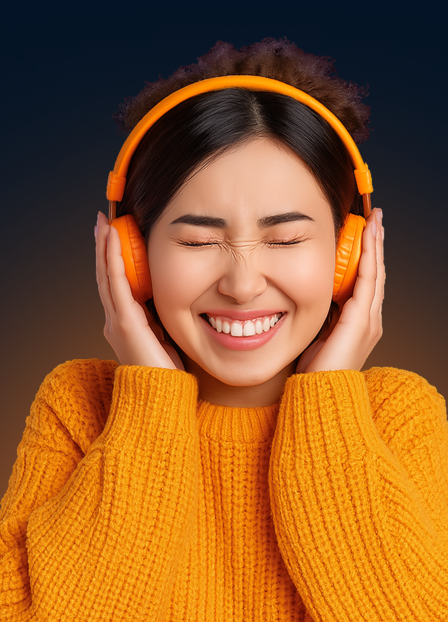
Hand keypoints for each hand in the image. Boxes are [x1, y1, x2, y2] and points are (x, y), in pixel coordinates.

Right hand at [95, 211, 184, 369]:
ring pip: (106, 275)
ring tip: (103, 224)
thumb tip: (171, 305)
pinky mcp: (124, 321)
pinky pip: (116, 283)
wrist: (160, 398)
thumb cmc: (166, 374)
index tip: (113, 237)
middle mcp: (115, 320)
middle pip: (106, 276)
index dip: (112, 260)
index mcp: (125, 324)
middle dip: (103, 248)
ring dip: (104, 247)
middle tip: (102, 222)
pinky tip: (112, 240)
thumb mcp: (165, 339)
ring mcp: (117, 320)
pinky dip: (112, 259)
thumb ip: (161, 321)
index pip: (115, 285)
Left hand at [296, 208, 384, 373]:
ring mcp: (369, 321)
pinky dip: (370, 258)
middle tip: (374, 219)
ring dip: (375, 246)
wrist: (321, 396)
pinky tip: (368, 240)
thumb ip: (318, 317)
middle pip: (375, 274)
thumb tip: (303, 296)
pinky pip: (368, 282)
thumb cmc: (314, 373)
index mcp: (359, 324)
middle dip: (375, 245)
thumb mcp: (315, 336)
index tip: (364, 233)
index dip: (367, 257)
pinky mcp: (362, 321)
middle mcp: (369, 320)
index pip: (366, 282)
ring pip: (375, 274)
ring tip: (375, 222)